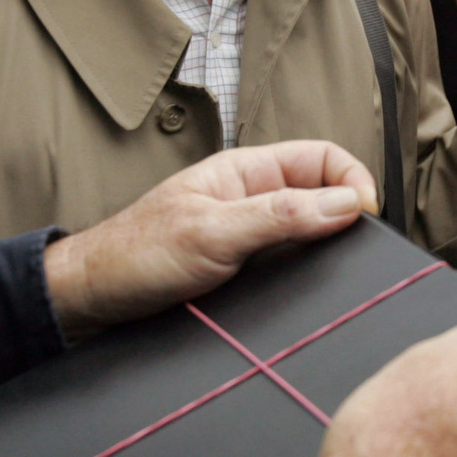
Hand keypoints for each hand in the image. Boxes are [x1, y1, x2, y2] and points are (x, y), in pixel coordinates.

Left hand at [43, 141, 377, 339]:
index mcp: (247, 171)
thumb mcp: (213, 233)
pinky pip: (288, 262)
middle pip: (324, 195)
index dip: (353, 182)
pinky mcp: (241, 267)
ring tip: (335, 273)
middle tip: (356, 250)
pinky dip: (305, 275)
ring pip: (309, 232)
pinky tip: (305, 293)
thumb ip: (280, 216)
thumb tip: (345, 204)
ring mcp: (248, 233)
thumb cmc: (135, 255)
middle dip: (347, 218)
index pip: (324, 158)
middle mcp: (252, 198)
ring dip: (326, 249)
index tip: (364, 217)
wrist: (92, 298)